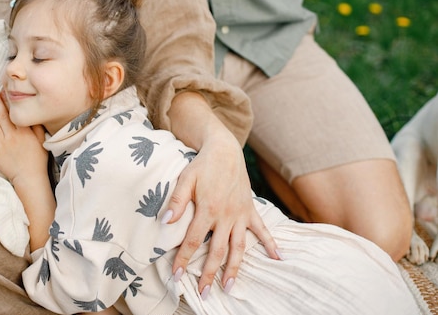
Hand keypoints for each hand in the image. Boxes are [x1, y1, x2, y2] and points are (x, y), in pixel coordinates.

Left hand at [0, 89, 54, 250]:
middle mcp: (12, 136)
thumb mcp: (41, 140)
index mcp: (24, 131)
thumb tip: (31, 113)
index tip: (3, 90)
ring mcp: (2, 145)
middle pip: (1, 115)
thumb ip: (36, 126)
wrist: (29, 178)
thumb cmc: (37, 159)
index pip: (13, 112)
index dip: (7, 101)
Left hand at [165, 130, 278, 293]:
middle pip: (217, 250)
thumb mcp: (186, 179)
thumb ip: (177, 201)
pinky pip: (262, 229)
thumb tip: (164, 221)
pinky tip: (278, 258)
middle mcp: (226, 215)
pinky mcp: (250, 210)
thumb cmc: (202, 165)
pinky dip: (271, 243)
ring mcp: (240, 214)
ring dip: (234, 268)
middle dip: (209, 273)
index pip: (192, 240)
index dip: (184, 259)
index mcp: (208, 209)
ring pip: (238, 247)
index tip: (177, 276)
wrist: (225, 150)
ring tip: (229, 287)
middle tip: (204, 293)